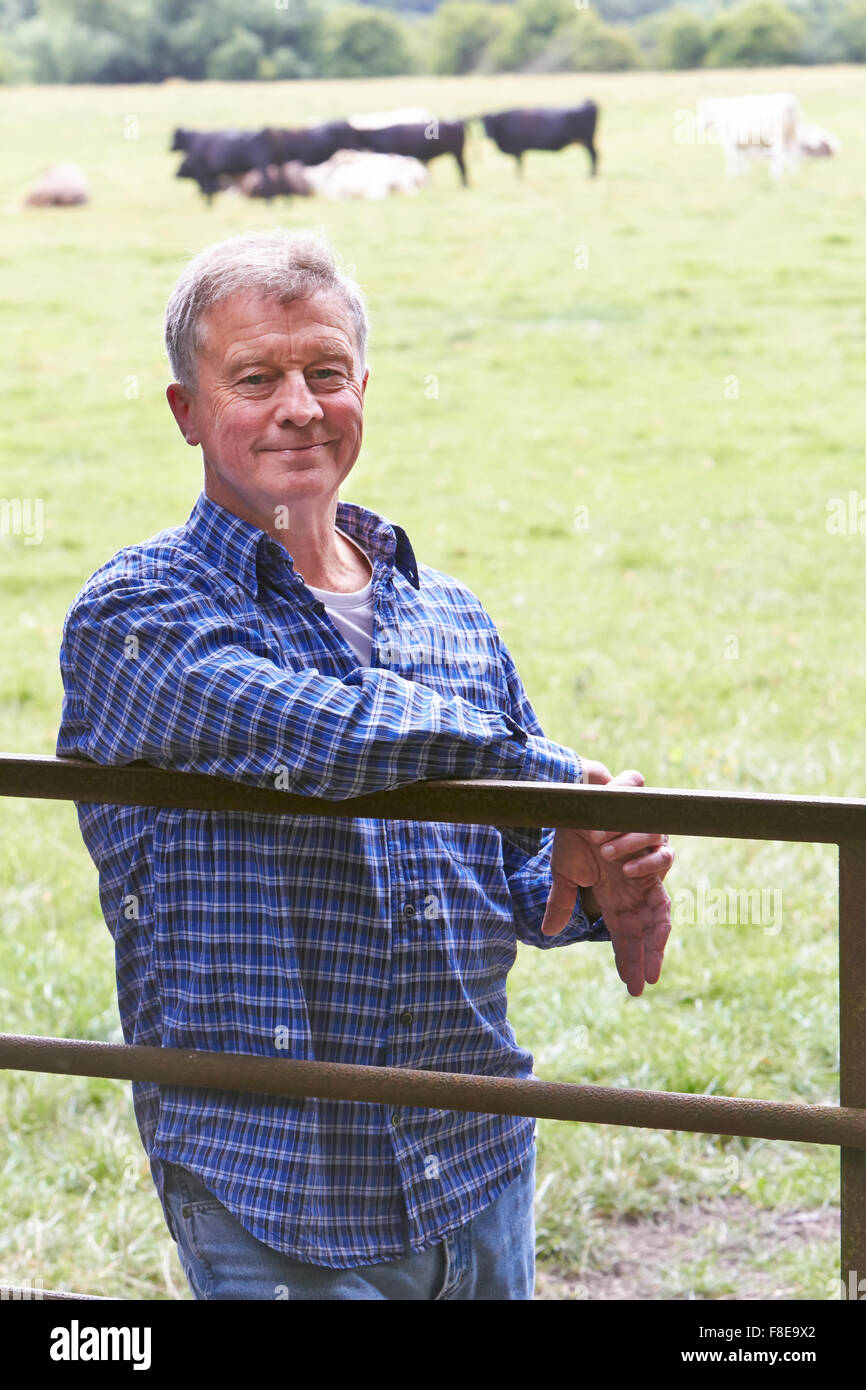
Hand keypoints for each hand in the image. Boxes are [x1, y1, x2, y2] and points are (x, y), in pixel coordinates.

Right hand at [540, 768, 673, 996]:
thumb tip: (549, 933)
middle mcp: (641, 880)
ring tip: (614, 867)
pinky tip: (626, 862)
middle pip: (656, 922)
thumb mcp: (565, 873)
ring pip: (661, 888)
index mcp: (621, 894)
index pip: (632, 934)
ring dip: (638, 878)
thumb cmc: (575, 832)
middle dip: (653, 949)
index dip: (633, 959)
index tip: (634, 987)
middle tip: (649, 974)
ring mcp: (651, 857)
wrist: (576, 792)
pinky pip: (662, 850)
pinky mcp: (655, 828)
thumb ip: (563, 902)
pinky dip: (647, 856)